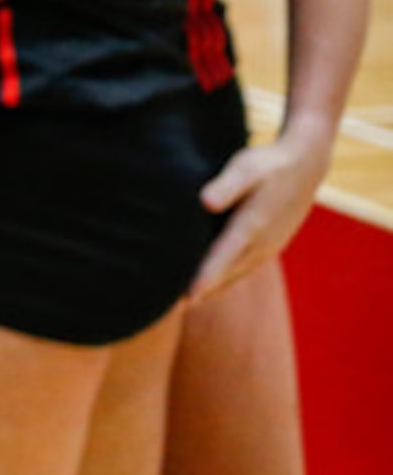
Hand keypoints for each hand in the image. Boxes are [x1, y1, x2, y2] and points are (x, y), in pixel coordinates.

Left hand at [189, 129, 328, 301]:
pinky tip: (210, 284)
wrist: (305, 165)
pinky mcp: (271, 245)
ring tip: (185, 303)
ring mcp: (268, 247)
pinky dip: (226, 279)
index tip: (184, 298)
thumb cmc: (268, 165)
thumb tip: (206, 202)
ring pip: (236, 275)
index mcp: (251, 227)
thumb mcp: (246, 168)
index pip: (221, 259)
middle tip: (170, 309)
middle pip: (226, 274)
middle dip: (200, 291)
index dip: (203, 279)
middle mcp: (261, 244)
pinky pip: (244, 268)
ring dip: (213, 289)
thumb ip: (226, 186)